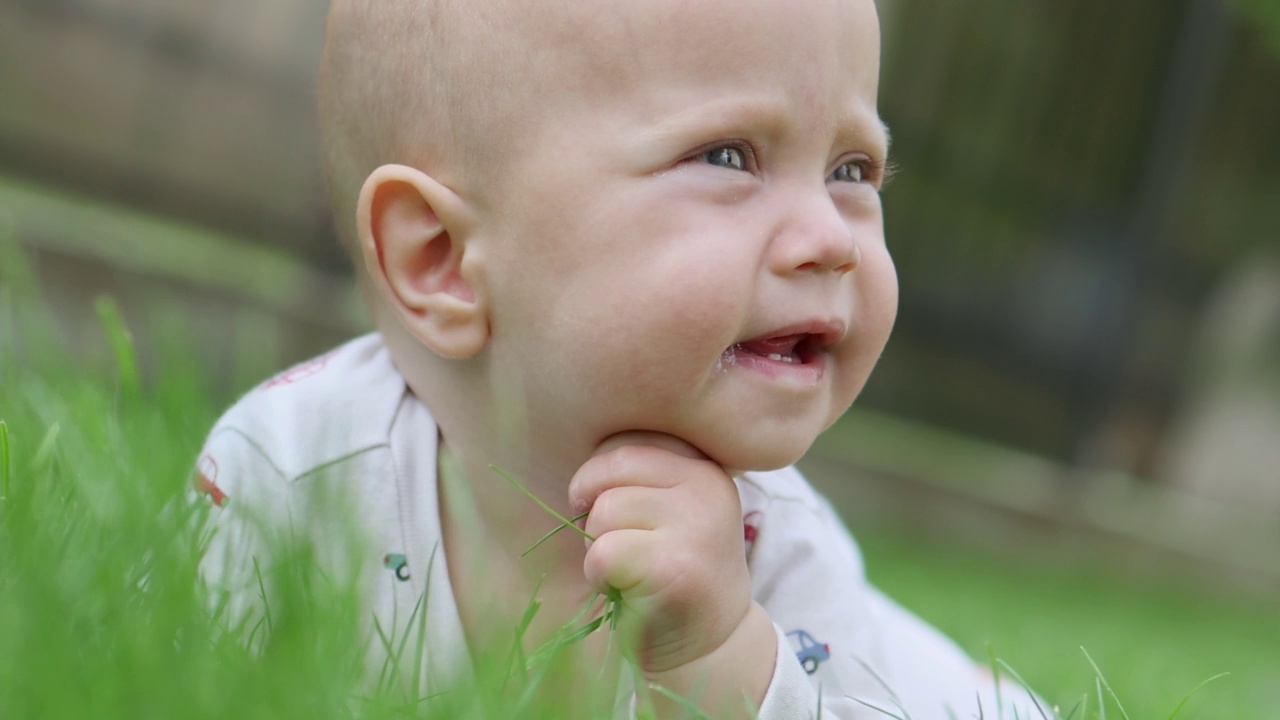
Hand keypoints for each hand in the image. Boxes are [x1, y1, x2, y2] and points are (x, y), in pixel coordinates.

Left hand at [568, 432, 775, 713]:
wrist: (709, 642)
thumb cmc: (671, 567)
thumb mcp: (668, 505)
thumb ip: (638, 471)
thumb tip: (577, 451)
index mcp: (703, 464)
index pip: (622, 444)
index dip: (599, 479)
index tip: (615, 512)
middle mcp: (708, 486)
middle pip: (607, 473)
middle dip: (595, 512)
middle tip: (622, 545)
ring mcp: (697, 526)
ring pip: (602, 514)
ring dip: (599, 547)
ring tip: (631, 568)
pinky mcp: (676, 568)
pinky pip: (602, 554)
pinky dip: (601, 576)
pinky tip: (631, 590)